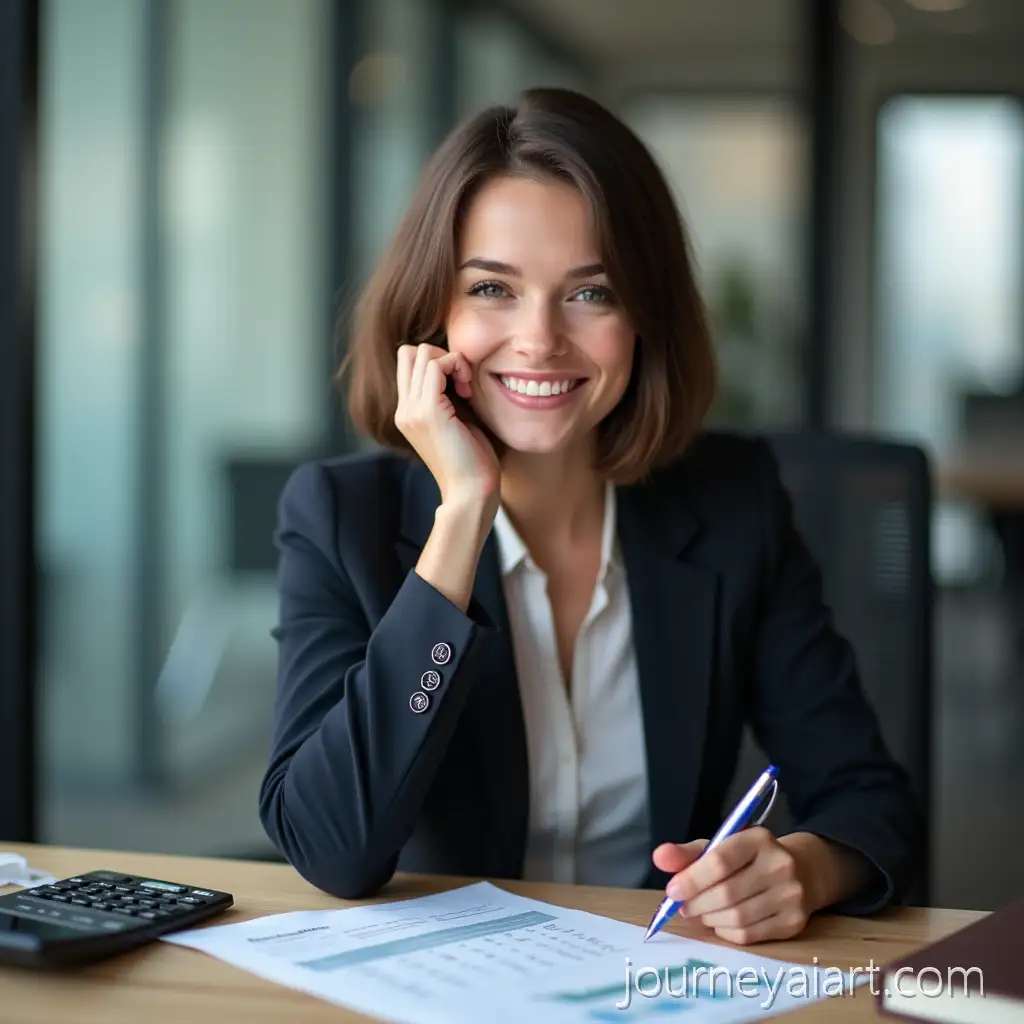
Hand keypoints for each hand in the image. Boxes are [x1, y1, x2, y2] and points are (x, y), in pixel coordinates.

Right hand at [394, 343, 500, 504]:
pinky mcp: (428, 411)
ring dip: (452, 361)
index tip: (461, 384)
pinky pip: (436, 364)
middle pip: (409, 353)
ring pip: (422, 353)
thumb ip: (449, 396)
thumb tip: (456, 366)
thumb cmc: (472, 461)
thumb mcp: (456, 421)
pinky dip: (456, 365)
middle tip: (463, 383)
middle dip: (442, 356)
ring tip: (466, 388)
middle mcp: (403, 410)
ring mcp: (412, 410)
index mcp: (407, 413)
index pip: (408, 364)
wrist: (470, 492)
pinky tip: (468, 390)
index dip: (436, 362)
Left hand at [652, 827, 813, 944]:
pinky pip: (749, 935)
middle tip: (683, 907)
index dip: (692, 879)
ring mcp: (791, 895)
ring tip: (700, 913)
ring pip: (737, 918)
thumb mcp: (722, 847)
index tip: (672, 890)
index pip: (720, 861)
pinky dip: (726, 931)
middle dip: (697, 903)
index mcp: (758, 839)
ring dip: (709, 919)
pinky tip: (720, 922)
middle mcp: (780, 865)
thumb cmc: (751, 859)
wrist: (805, 871)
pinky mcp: (794, 922)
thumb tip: (659, 857)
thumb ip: (688, 853)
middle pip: (727, 893)